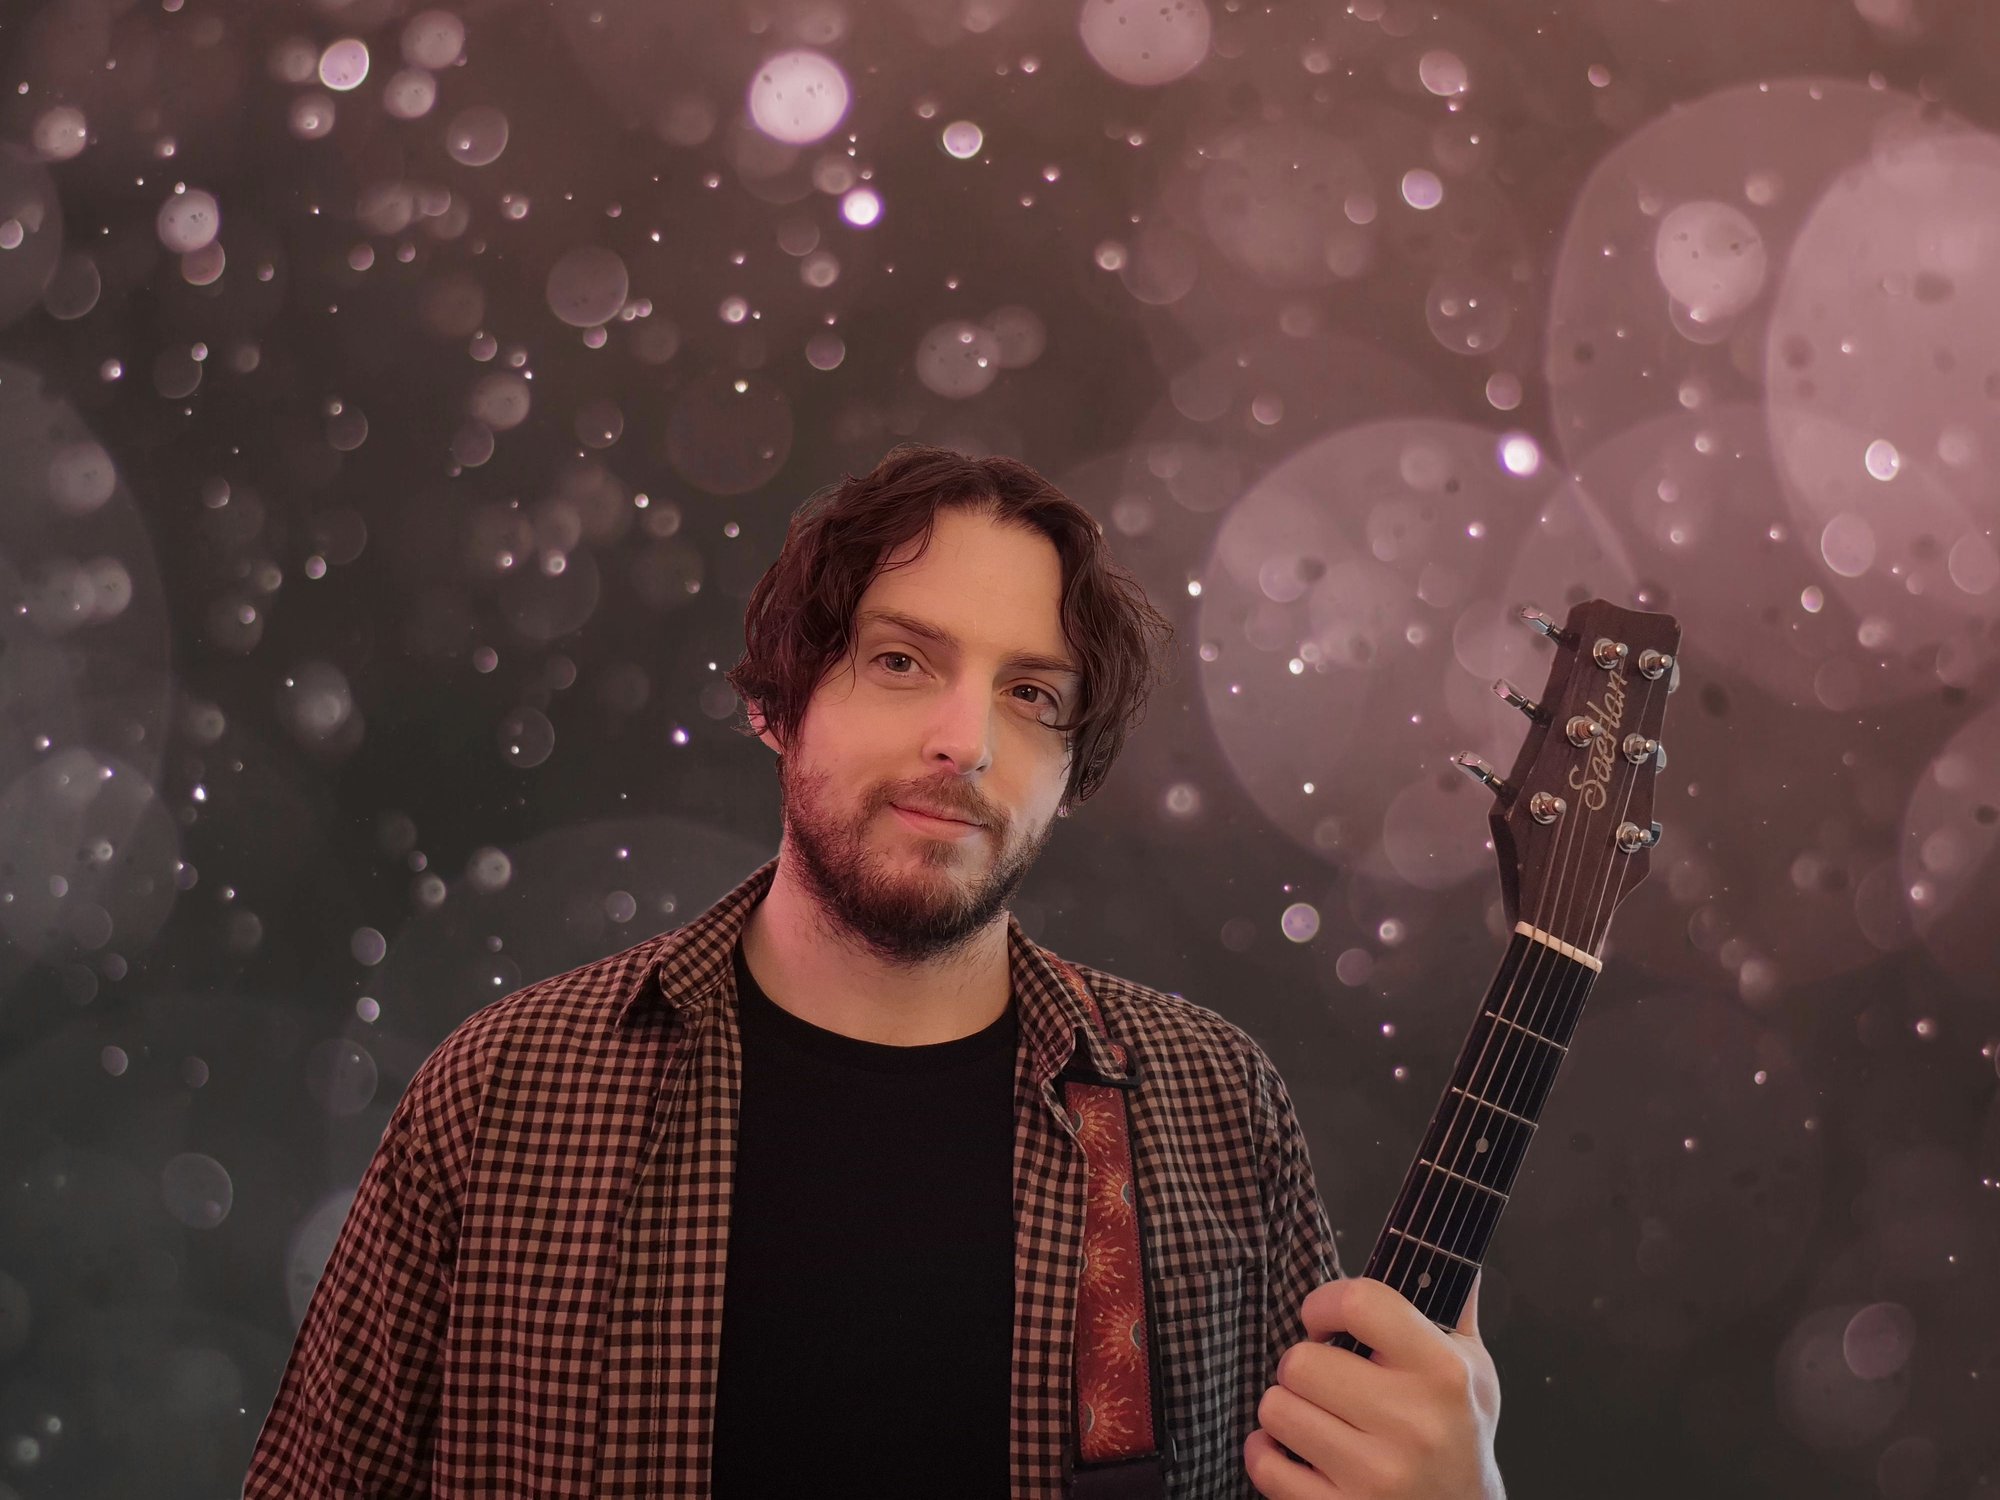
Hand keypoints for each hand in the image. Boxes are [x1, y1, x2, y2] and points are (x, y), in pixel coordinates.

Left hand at [1244, 1270, 1503, 1498]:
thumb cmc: (1461, 1436)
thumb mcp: (1474, 1370)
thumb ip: (1453, 1308)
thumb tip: (1444, 1252)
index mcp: (1443, 1372)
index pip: (1358, 1302)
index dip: (1324, 1303)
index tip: (1323, 1319)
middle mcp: (1412, 1423)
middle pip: (1301, 1360)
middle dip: (1303, 1366)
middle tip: (1326, 1381)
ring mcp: (1375, 1474)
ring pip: (1275, 1408)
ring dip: (1286, 1409)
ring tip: (1317, 1417)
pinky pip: (1264, 1465)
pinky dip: (1268, 1456)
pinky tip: (1296, 1453)